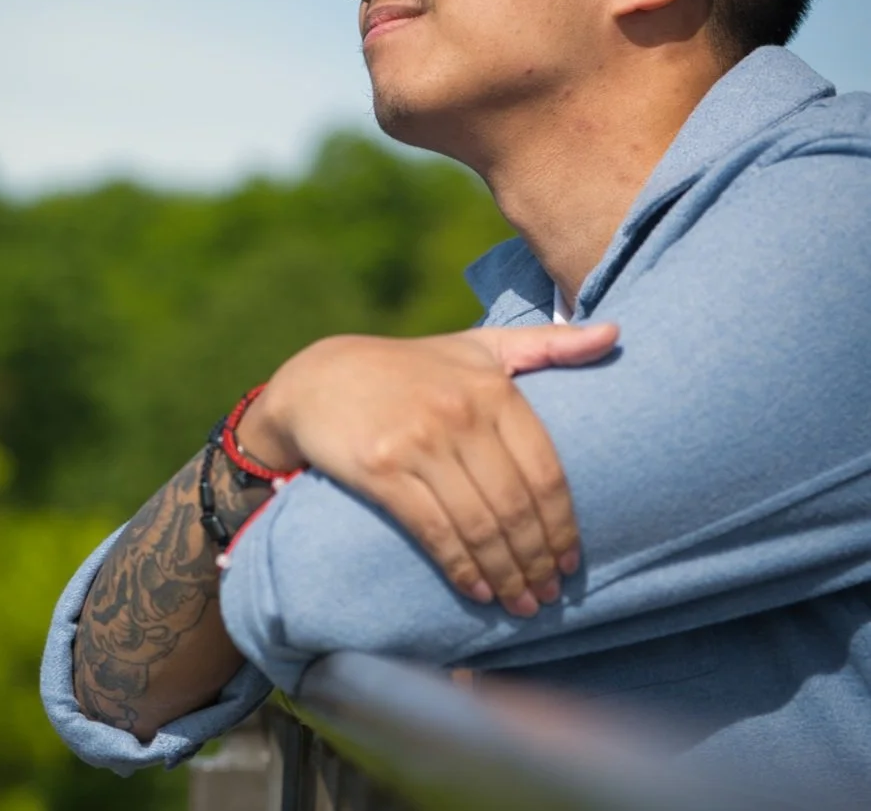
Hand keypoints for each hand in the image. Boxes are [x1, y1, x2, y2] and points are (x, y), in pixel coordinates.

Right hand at [236, 323, 617, 616]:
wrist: (320, 378)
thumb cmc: (413, 367)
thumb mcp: (479, 347)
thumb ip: (548, 344)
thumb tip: (618, 335)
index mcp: (492, 388)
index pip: (544, 470)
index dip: (562, 525)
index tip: (572, 562)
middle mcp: (459, 413)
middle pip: (515, 506)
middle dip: (536, 560)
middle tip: (547, 595)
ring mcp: (418, 442)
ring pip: (479, 525)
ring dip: (505, 575)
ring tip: (520, 604)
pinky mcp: (381, 470)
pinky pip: (434, 531)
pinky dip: (461, 568)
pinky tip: (477, 590)